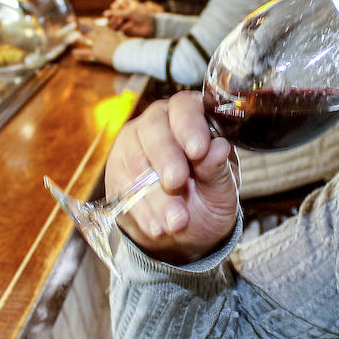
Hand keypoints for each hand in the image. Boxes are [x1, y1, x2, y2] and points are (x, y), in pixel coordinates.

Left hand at [73, 25, 124, 66]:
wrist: (124, 54)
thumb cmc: (126, 45)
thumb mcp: (122, 37)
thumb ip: (118, 35)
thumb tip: (120, 35)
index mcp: (106, 32)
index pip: (93, 25)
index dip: (86, 22)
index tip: (80, 20)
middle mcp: (99, 37)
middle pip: (89, 33)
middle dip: (83, 31)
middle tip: (77, 31)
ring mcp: (97, 45)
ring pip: (86, 41)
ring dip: (81, 39)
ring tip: (76, 38)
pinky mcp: (96, 54)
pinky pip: (86, 54)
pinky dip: (79, 53)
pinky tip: (74, 53)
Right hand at [103, 0, 158, 36]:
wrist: (150, 25)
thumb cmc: (142, 15)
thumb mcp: (128, 12)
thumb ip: (116, 12)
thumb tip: (104, 14)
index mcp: (123, 6)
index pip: (113, 5)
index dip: (115, 7)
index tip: (118, 7)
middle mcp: (121, 14)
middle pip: (109, 16)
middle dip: (114, 17)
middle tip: (120, 18)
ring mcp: (122, 22)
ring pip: (112, 24)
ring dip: (118, 23)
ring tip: (125, 21)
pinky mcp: (124, 30)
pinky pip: (120, 29)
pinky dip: (126, 27)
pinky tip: (132, 26)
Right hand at [108, 91, 238, 263]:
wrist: (182, 231)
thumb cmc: (207, 200)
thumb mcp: (222, 191)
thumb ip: (218, 171)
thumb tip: (219, 147)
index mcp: (192, 119)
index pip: (185, 106)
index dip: (189, 125)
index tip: (197, 150)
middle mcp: (159, 124)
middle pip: (154, 128)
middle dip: (166, 157)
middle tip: (176, 182)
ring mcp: (133, 145)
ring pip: (136, 159)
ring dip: (156, 194)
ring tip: (175, 221)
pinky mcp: (117, 171)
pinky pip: (122, 187)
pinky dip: (141, 210)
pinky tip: (157, 227)